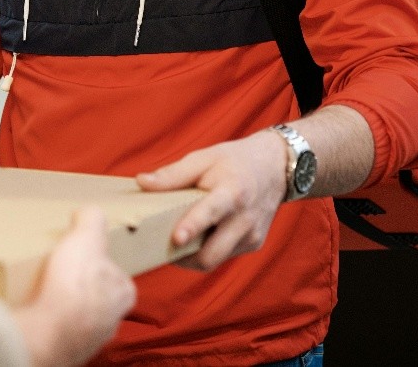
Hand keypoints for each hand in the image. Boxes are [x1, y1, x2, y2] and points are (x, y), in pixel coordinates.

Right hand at [11, 208, 136, 366]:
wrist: (50, 330)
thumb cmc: (75, 285)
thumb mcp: (87, 236)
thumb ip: (92, 219)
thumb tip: (88, 212)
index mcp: (123, 293)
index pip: (118, 275)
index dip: (101, 263)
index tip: (85, 257)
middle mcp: (111, 321)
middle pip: (99, 298)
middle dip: (82, 288)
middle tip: (62, 274)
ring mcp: (88, 339)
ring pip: (79, 318)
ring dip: (64, 307)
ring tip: (45, 290)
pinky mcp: (65, 350)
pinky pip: (58, 331)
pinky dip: (49, 321)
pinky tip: (37, 309)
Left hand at [135, 131, 288, 271]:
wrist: (276, 168)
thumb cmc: (234, 161)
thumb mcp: (204, 158)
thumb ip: (173, 174)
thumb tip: (141, 182)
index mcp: (233, 192)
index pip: (211, 213)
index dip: (193, 227)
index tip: (176, 238)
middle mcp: (245, 219)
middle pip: (211, 253)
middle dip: (183, 257)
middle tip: (159, 247)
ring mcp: (251, 235)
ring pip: (215, 260)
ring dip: (192, 256)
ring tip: (175, 242)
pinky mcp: (253, 244)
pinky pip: (224, 256)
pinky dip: (207, 250)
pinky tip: (199, 236)